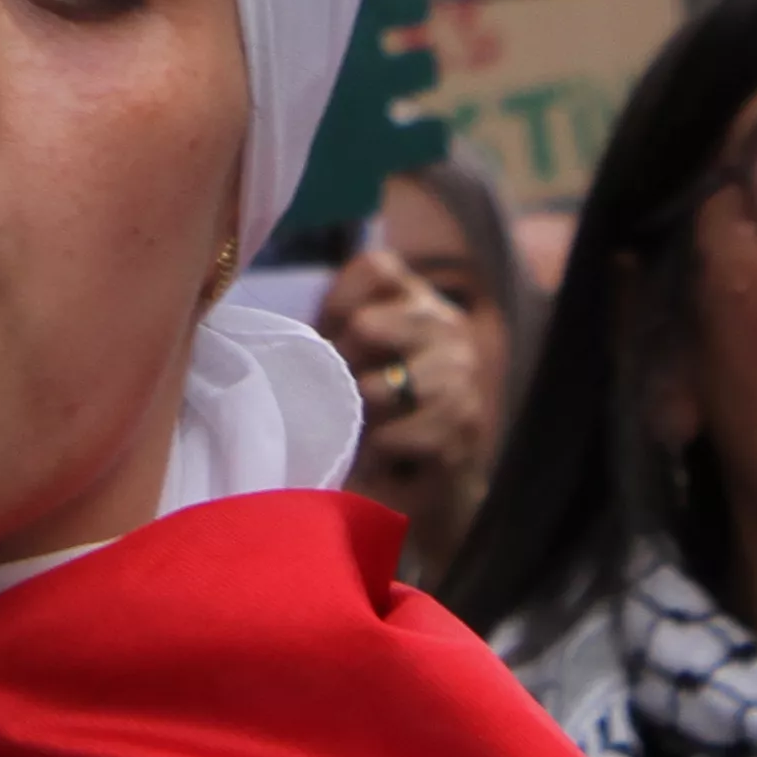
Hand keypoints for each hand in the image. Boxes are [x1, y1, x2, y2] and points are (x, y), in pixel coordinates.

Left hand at [315, 241, 500, 564]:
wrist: (423, 489)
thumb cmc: (374, 417)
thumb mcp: (349, 363)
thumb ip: (332, 331)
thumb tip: (291, 332)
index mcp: (416, 300)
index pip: (376, 267)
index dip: (338, 300)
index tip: (329, 337)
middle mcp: (447, 326)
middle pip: (370, 323)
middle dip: (341, 367)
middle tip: (343, 394)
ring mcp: (462, 375)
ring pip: (381, 387)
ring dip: (361, 416)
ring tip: (363, 429)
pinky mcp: (465, 428)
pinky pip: (398, 435)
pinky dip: (380, 452)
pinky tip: (385, 456)